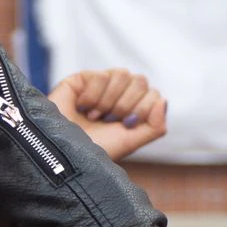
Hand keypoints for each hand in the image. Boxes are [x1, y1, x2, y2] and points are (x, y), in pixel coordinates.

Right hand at [49, 70, 168, 160]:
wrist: (63, 152)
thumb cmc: (95, 150)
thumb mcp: (132, 142)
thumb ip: (156, 126)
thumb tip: (163, 100)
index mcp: (132, 109)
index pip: (153, 93)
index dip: (142, 108)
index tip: (126, 124)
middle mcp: (118, 94)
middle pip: (140, 81)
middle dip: (125, 105)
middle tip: (108, 120)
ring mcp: (101, 85)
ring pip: (122, 74)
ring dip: (109, 101)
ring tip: (94, 116)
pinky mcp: (82, 78)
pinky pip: (101, 76)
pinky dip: (92, 97)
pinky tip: (81, 108)